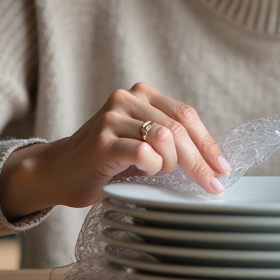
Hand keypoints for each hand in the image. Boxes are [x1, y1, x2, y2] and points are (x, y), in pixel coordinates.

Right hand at [0, 83, 230, 219]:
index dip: (208, 143)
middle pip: (179, 129)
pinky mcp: (102, 141)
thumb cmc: (105, 162)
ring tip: (156, 173)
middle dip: (199, 161)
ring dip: (170, 164)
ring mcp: (113, 117)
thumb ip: (171, 142)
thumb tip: (213, 161)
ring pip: (165, 138)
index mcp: (142, 95)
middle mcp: (127, 99)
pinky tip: (143, 173)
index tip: (222, 168)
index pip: (186, 115)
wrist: (58, 173)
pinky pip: (143, 152)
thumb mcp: (144, 145)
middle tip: (210, 185)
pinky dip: (152, 167)